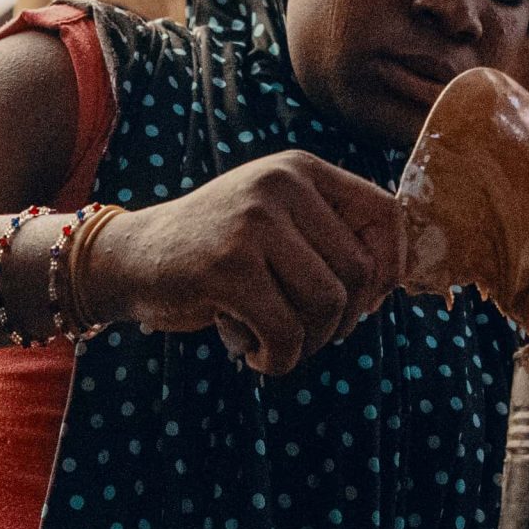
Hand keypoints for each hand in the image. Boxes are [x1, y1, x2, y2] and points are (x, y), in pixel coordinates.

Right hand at [79, 151, 399, 376]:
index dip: (391, 268)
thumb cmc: (215, 252)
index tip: (364, 303)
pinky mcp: (228, 267)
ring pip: (328, 304)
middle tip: (307, 334)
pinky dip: (277, 358)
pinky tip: (252, 353)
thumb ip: (329, 236)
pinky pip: (286, 332)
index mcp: (301, 170)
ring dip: (309, 342)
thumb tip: (396, 281)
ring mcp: (253, 223)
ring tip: (275, 343)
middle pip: (360, 272)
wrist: (131, 258)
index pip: (386, 214)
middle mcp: (282, 185)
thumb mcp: (275, 222)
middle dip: (343, 320)